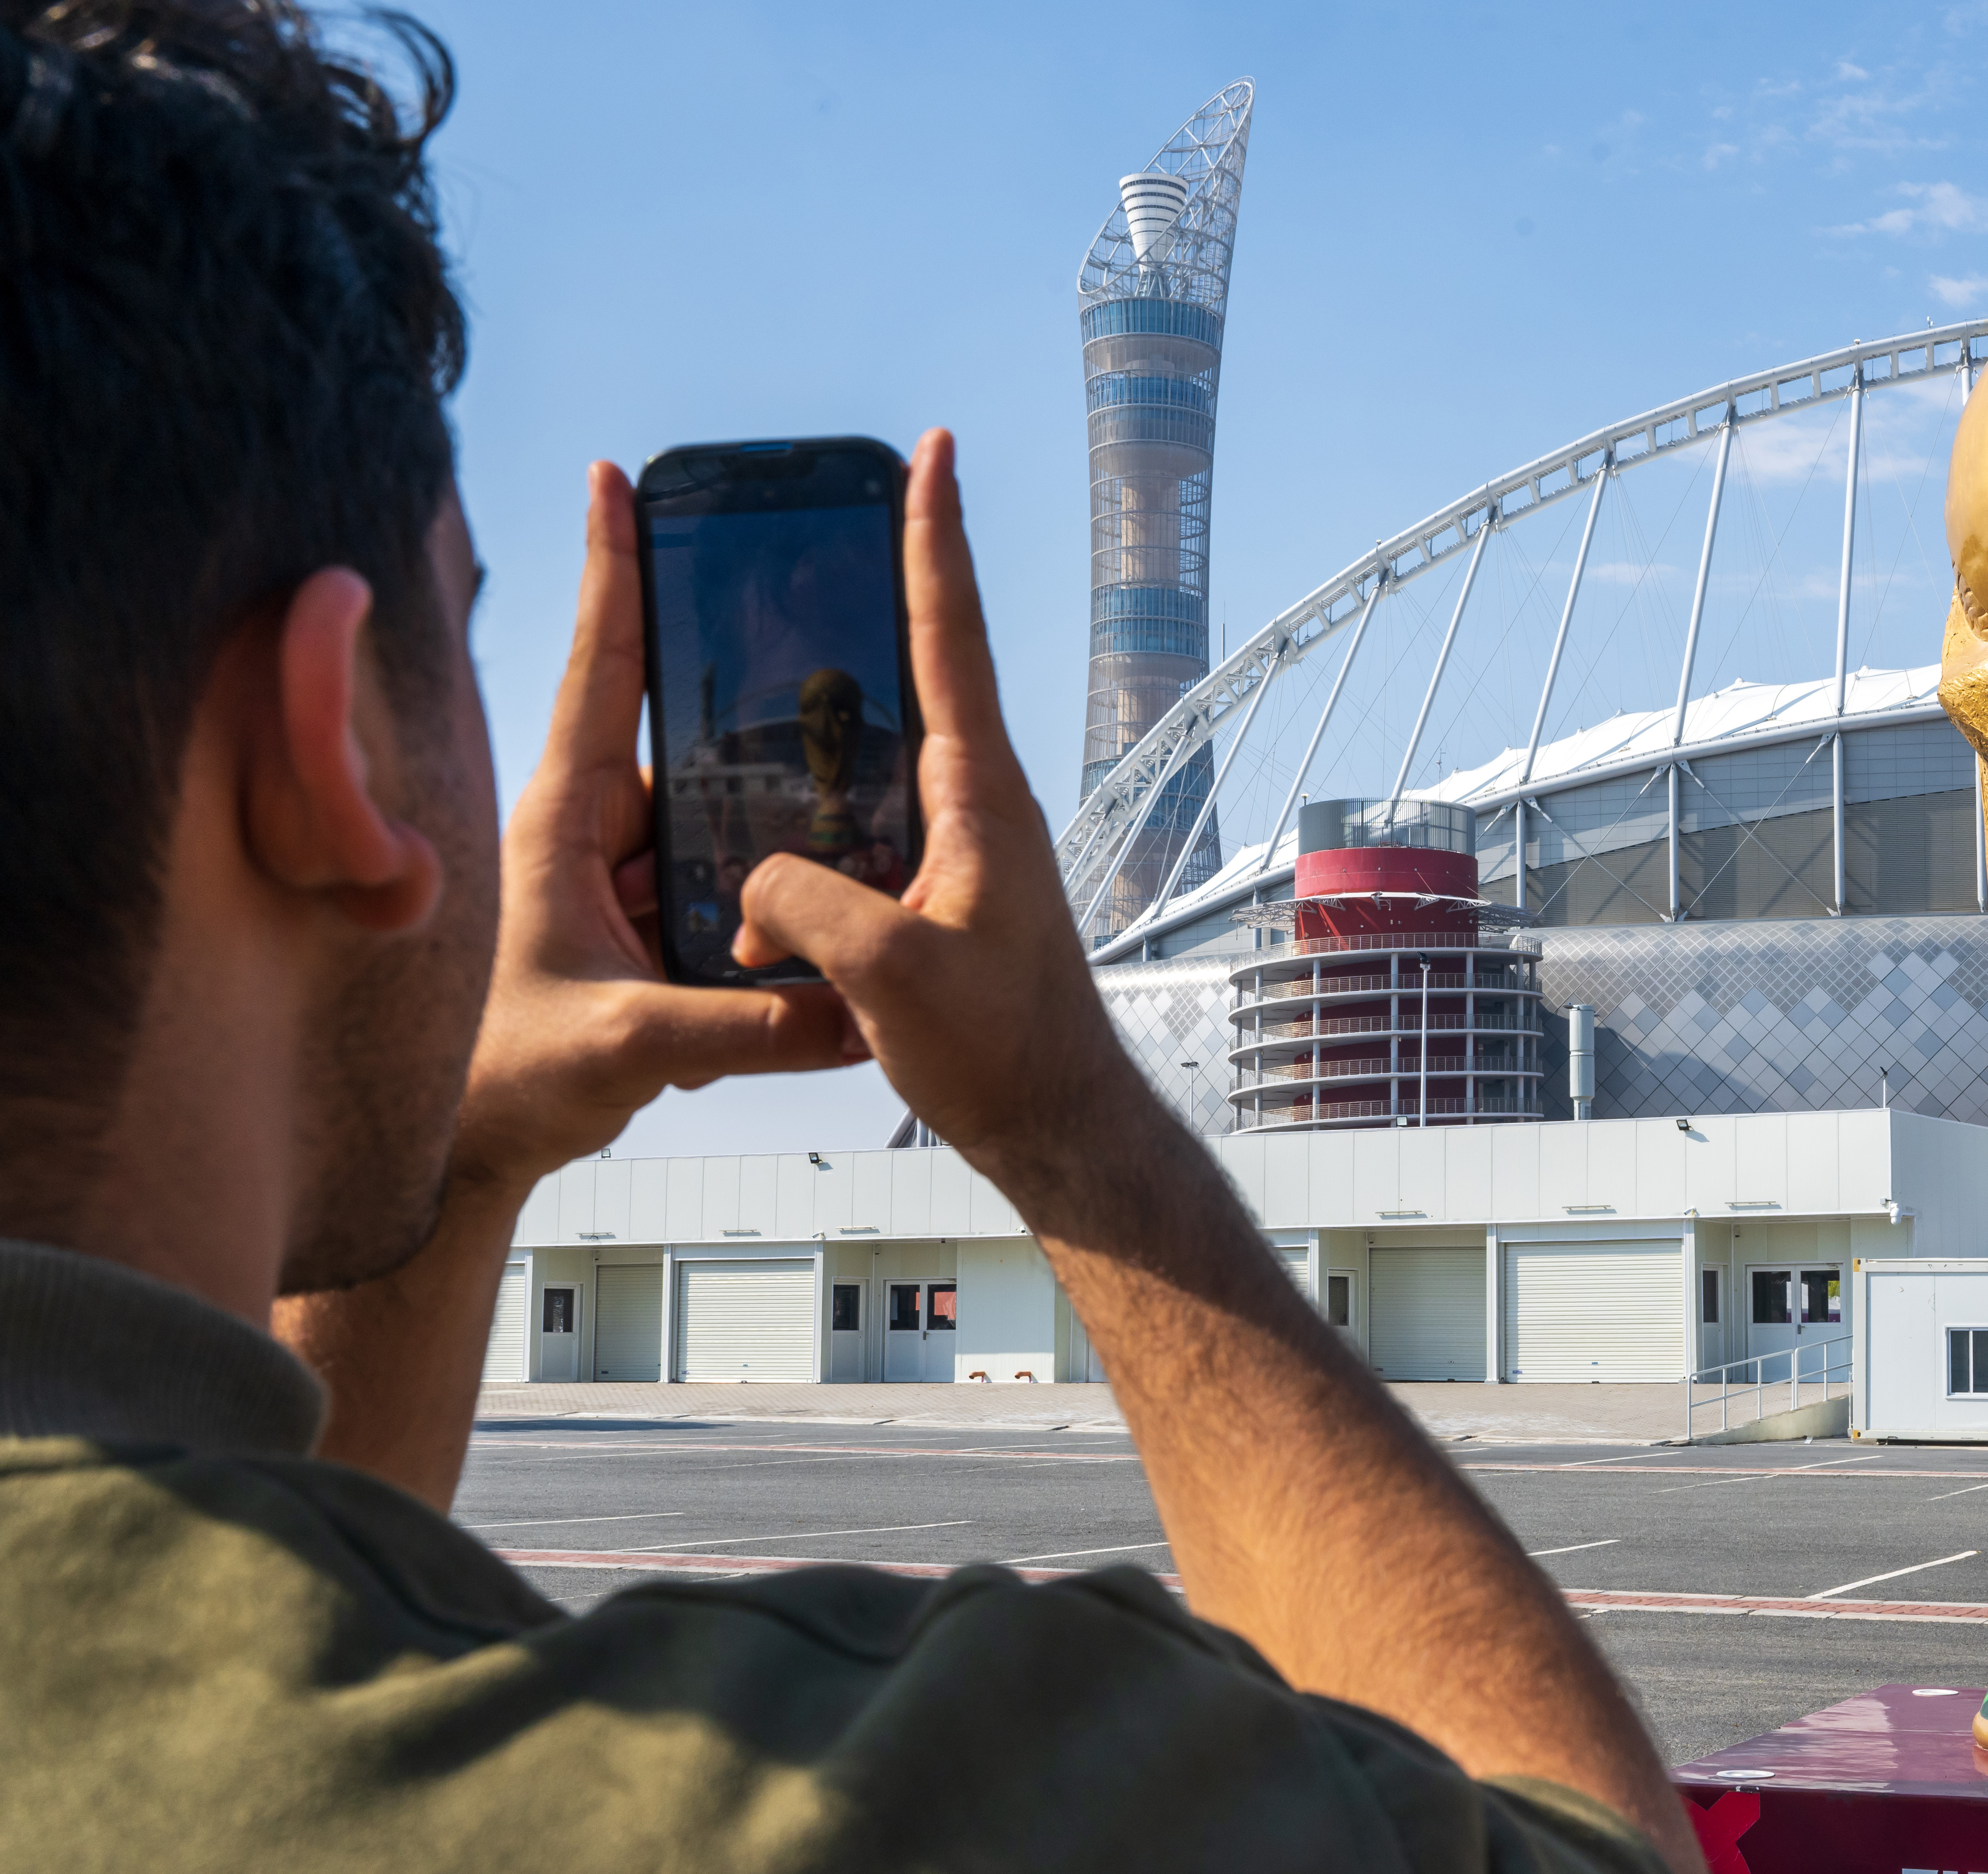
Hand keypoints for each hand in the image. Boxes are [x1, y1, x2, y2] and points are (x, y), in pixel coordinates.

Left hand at [450, 464, 854, 1193]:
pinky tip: (824, 861)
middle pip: (667, 714)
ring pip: (709, 798)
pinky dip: (766, 860)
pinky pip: (719, 864)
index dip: (610, 571)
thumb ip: (745, 1027)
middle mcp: (592, 829)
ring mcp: (621, 870)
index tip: (617, 481)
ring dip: (764, 783)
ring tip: (843, 738)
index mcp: (563, 821)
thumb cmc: (508, 1079)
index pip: (594, 669)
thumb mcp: (629, 1043)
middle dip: (723, 655)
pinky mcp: (647, 916)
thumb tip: (854, 1015)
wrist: (472, 1142)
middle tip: (788, 582)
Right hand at [733, 431, 1125, 1185]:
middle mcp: (979, 803)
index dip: (934, 541)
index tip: (933, 455)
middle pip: (925, 665)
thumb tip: (750, 888)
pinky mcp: (943, 889)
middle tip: (848, 510)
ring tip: (775, 653)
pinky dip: (823, 802)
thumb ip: (804, 907)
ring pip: (889, 747)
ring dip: (840, 705)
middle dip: (887, 587)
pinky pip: (871, 818)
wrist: (1052, 1120)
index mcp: (979, 796)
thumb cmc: (998, 1051)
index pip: (950, 636)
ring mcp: (964, 844)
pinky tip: (769, 817)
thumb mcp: (887, 974)